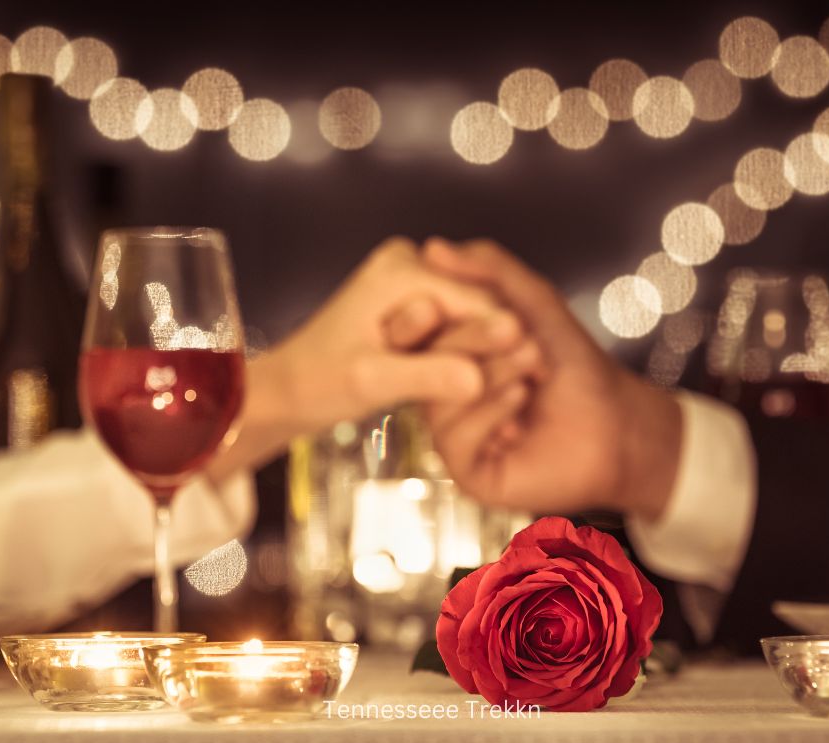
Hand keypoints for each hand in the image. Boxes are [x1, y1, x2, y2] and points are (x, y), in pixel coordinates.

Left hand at [206, 237, 520, 480]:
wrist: (289, 389)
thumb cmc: (319, 383)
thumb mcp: (372, 382)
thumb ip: (427, 377)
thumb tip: (480, 380)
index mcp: (400, 269)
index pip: (476, 300)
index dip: (506, 338)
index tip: (539, 372)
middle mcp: (409, 262)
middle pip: (477, 306)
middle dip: (497, 347)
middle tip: (531, 387)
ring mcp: (412, 280)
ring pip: (471, 318)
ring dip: (485, 354)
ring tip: (513, 392)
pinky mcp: (414, 302)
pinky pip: (456, 326)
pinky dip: (467, 355)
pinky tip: (484, 386)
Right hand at [419, 237, 682, 519]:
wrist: (618, 422)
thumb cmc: (576, 367)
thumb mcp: (533, 303)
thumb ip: (489, 270)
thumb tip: (432, 247)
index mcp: (450, 358)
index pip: (419, 329)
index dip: (442, 311)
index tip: (481, 302)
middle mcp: (444, 396)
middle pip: (426, 361)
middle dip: (476, 339)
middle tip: (520, 332)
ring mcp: (455, 435)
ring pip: (439, 399)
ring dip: (491, 372)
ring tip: (533, 363)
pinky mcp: (470, 472)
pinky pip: (454, 439)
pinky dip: (488, 412)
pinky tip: (521, 398)